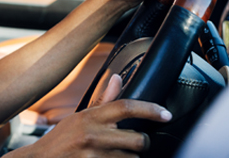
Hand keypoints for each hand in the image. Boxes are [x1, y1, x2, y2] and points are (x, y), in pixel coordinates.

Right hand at [5, 75, 171, 156]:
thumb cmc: (62, 139)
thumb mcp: (80, 116)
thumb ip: (103, 100)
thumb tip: (117, 78)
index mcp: (90, 117)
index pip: (125, 107)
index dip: (150, 109)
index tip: (166, 114)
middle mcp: (93, 135)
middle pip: (138, 139)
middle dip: (140, 142)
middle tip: (132, 142)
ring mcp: (94, 156)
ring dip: (128, 157)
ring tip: (115, 154)